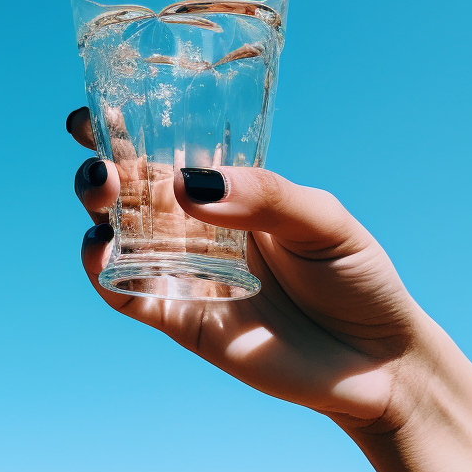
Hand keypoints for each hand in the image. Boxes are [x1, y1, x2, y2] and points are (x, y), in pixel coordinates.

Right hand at [68, 108, 471, 471]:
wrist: (377, 361)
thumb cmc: (354, 274)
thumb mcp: (320, 218)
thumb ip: (261, 195)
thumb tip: (187, 184)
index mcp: (219, 188)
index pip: (160, 148)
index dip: (119, 128)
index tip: (94, 110)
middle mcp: (189, 223)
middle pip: (125, 186)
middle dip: (99, 165)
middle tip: (104, 163)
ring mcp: (179, 268)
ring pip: (114, 232)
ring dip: (95, 207)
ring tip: (105, 192)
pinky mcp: (177, 315)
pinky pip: (124, 291)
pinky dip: (102, 271)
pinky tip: (103, 251)